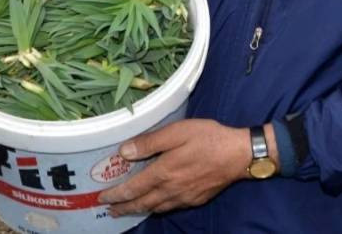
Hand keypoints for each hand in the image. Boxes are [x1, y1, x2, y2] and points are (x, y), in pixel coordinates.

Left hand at [99, 119, 274, 215]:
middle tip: (109, 209)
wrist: (239, 155)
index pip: (133, 188)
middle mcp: (171, 189)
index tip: (102, 197)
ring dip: (139, 210)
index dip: (116, 194)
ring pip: (156, 208)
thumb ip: (150, 142)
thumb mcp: (178, 132)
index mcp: (163, 172)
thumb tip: (124, 152)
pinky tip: (157, 204)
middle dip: (123, 207)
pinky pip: (171, 207)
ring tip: (128, 210)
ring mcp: (184, 197)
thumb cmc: (209, 138)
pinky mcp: (196, 199)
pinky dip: (158, 208)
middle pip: (142, 203)